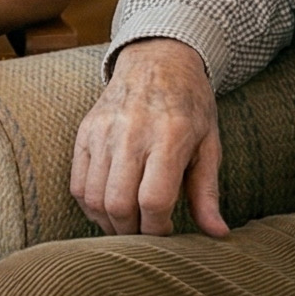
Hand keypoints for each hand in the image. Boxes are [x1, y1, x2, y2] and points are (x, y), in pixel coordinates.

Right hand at [70, 38, 226, 237]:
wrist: (158, 61)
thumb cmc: (189, 106)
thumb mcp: (209, 144)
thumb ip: (207, 192)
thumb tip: (217, 234)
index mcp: (169, 137)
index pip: (154, 200)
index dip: (158, 229)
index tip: (167, 232)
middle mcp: (132, 133)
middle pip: (119, 205)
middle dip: (132, 232)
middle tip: (146, 234)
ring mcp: (103, 132)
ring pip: (94, 198)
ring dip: (110, 223)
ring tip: (128, 225)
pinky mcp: (85, 132)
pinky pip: (77, 184)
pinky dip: (90, 206)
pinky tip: (108, 209)